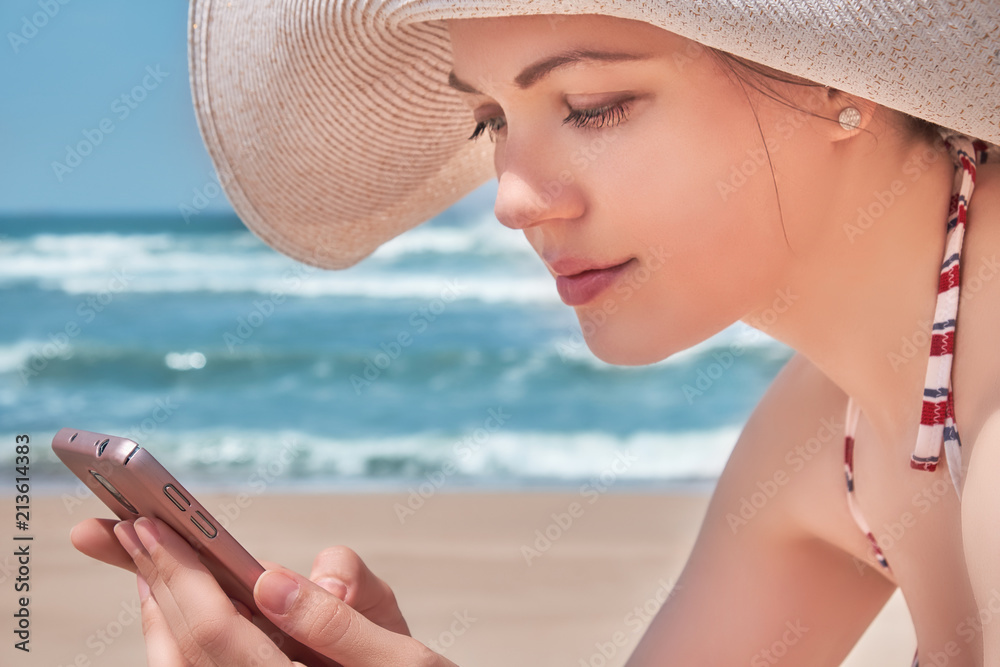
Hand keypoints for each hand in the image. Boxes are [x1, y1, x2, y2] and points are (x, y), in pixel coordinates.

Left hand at [72, 516, 457, 665]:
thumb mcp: (406, 661)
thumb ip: (341, 622)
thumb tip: (273, 581)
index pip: (217, 633)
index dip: (178, 576)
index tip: (148, 525)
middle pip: (181, 650)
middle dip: (151, 582)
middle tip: (118, 530)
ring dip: (156, 611)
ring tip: (145, 560)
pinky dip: (177, 636)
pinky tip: (179, 606)